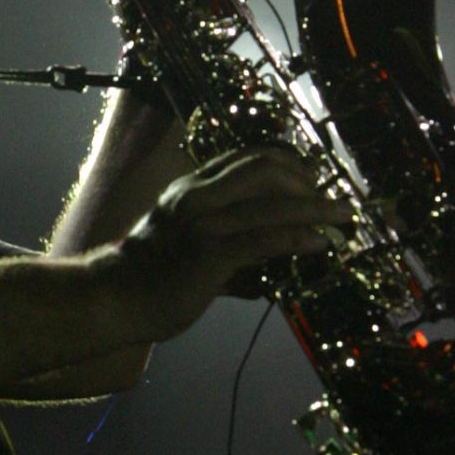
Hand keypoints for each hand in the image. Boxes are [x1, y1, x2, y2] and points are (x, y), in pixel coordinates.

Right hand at [114, 147, 350, 343]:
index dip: (289, 162)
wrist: (112, 297)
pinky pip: (265, 239)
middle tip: (331, 200)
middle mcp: (198, 195)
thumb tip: (272, 256)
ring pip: (272, 202)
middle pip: (265, 167)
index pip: (248, 157)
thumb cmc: (150, 274)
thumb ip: (230, 240)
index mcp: (193, 186)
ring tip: (343, 218)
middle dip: (307, 179)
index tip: (314, 179)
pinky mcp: (210, 254)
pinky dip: (299, 237)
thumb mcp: (187, 239)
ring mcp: (203, 222)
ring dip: (316, 208)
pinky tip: (319, 243)